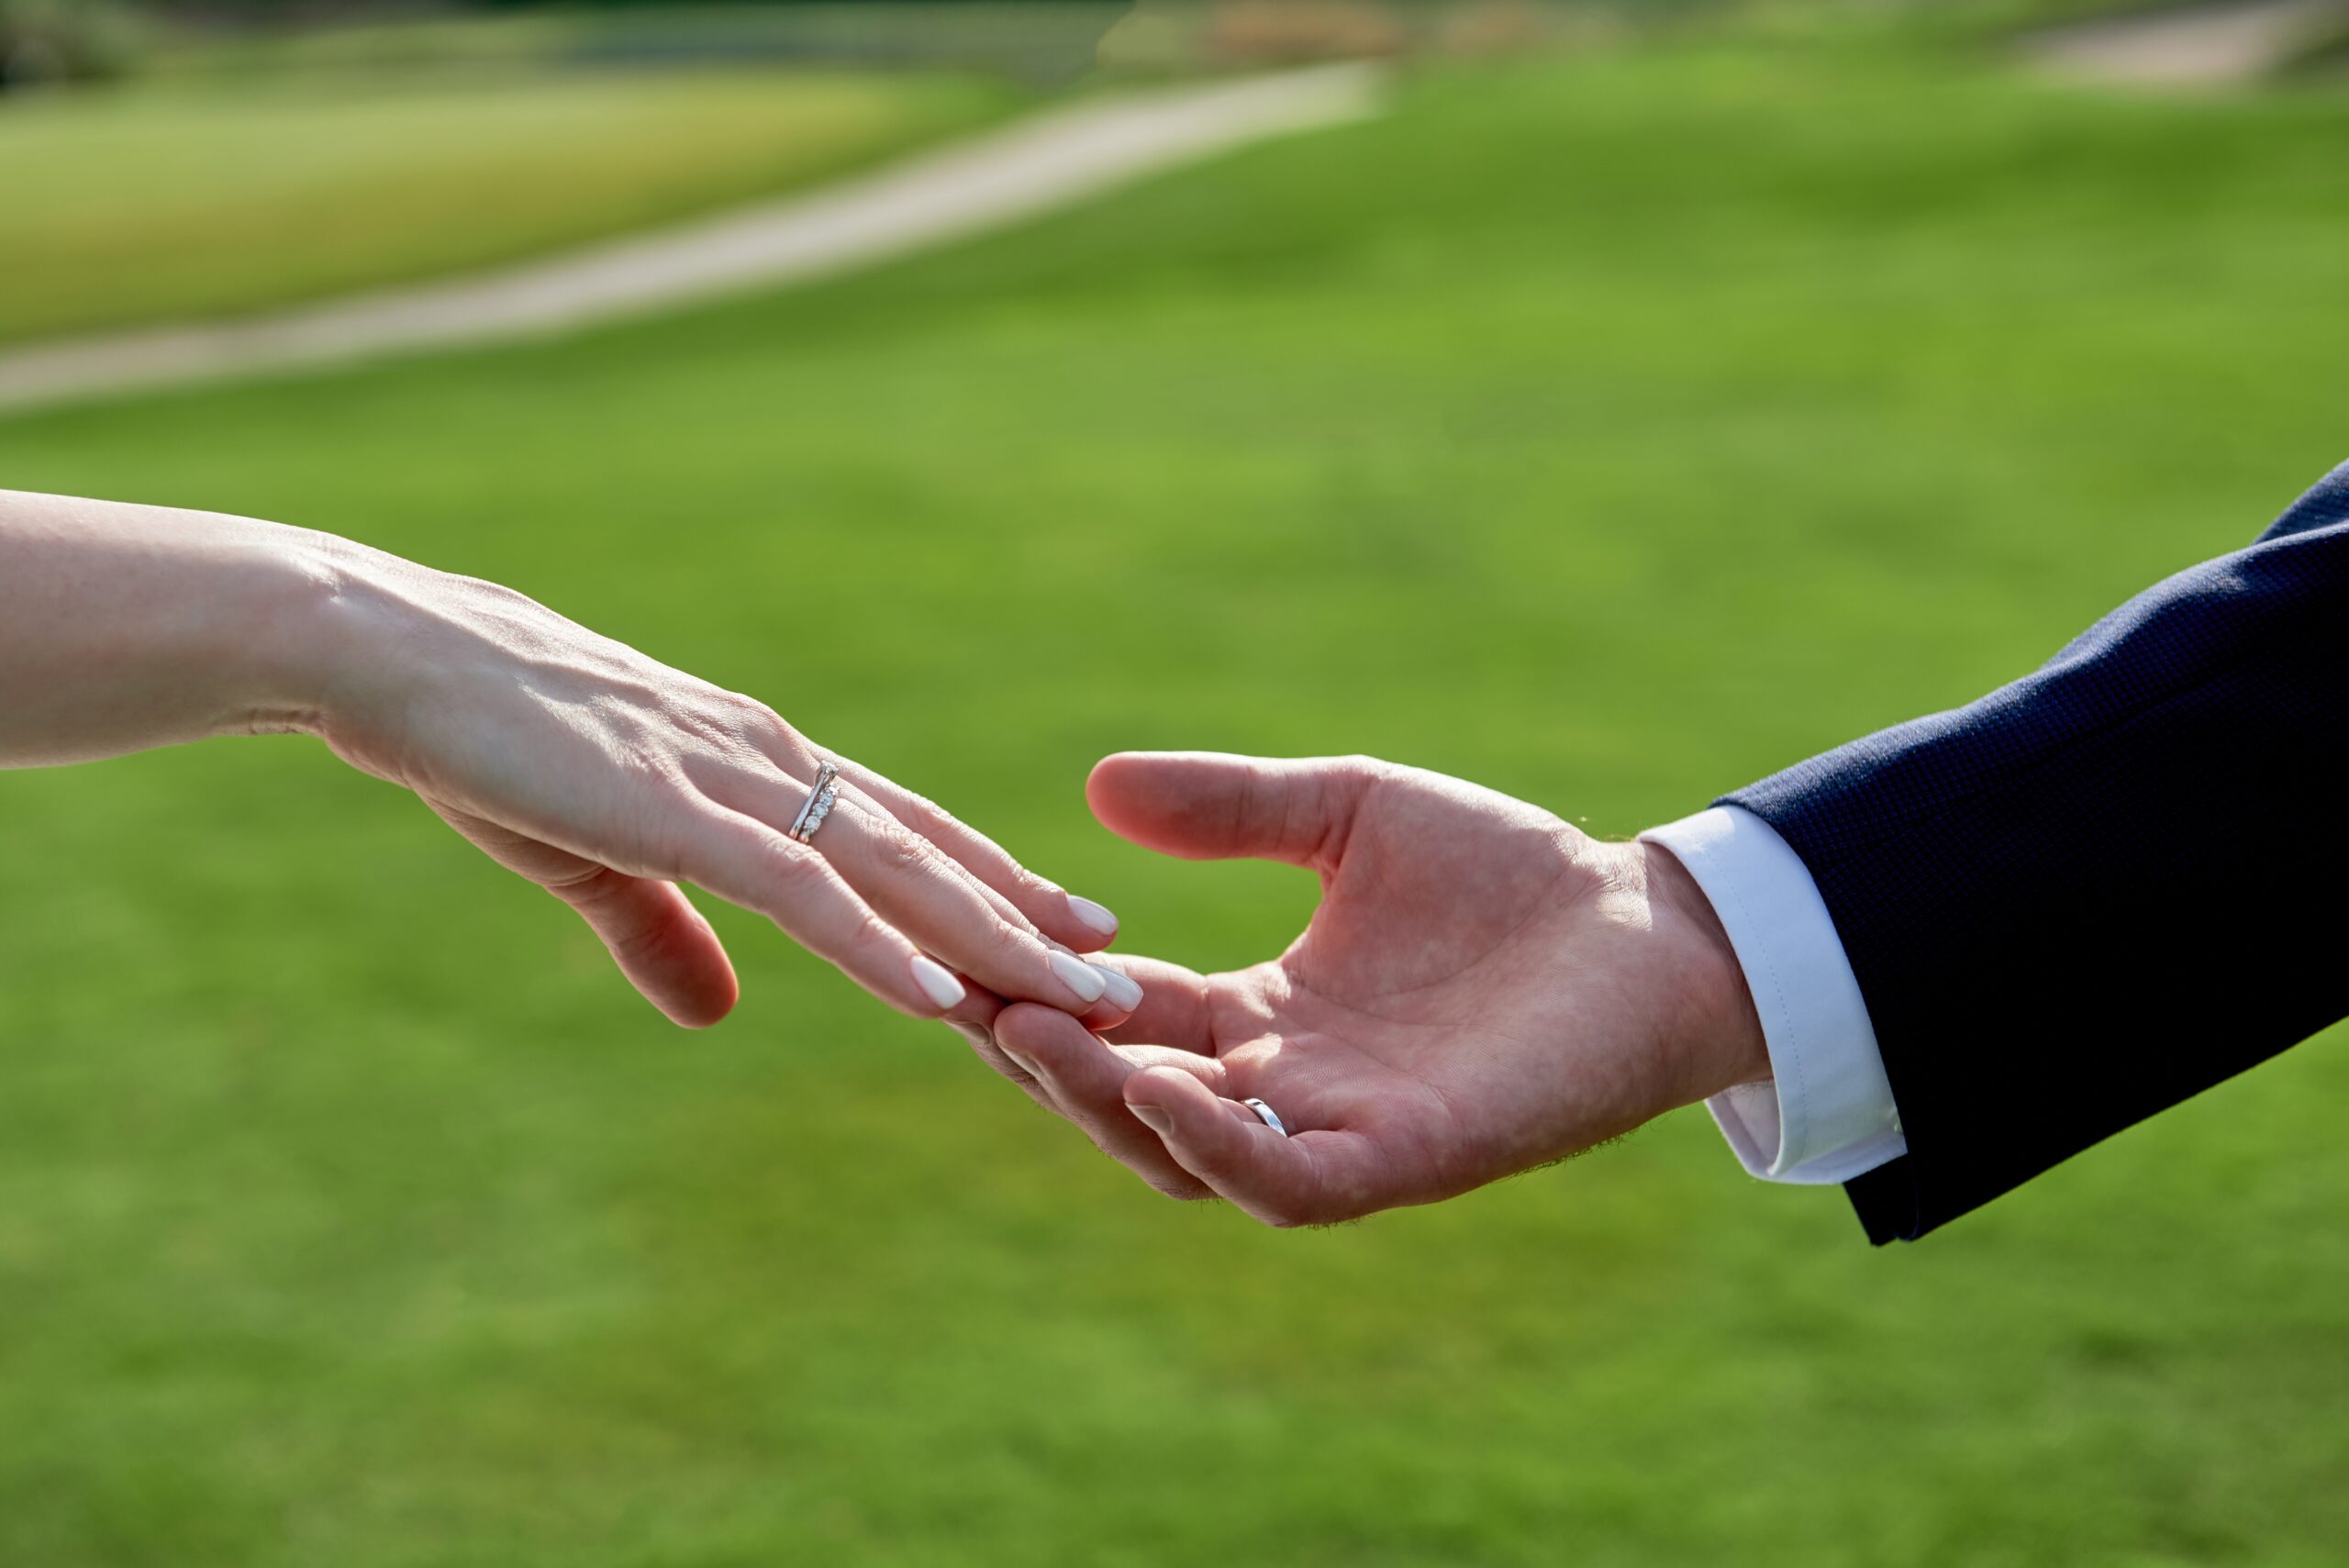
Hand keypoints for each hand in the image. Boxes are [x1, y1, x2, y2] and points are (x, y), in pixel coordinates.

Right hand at [301, 547, 1133, 1029]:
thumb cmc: (491, 741)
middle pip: (930, 854)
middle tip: (1121, 978)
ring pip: (896, 873)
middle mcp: (772, 763)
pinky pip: (803, 892)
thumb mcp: (594, 855)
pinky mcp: (678, 813)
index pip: (903, 833)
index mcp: (758, 765)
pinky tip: (944, 996)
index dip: (991, 882)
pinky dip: (880, 946)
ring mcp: (733, 782)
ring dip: (993, 938)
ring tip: (1082, 993)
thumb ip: (666, 934)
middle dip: (1028, 921)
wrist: (396, 654)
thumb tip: (719, 1014)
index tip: (1071, 927)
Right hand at [969, 753, 1765, 1226]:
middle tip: (967, 995)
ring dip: (1101, 1104)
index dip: (1044, 986)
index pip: (1122, 1016)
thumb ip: (1235, 808)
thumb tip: (1096, 785)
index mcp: (1264, 1016)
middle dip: (1042, 1057)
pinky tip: (1159, 1081)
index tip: (967, 937)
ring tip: (1032, 1034)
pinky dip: (1215, 1143)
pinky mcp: (1409, 1157)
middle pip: (1127, 1098)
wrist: (1653, 923)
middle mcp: (1287, 1088)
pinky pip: (1289, 1181)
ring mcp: (1343, 1131)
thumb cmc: (1510, 873)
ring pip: (1186, 1154)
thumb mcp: (1349, 813)